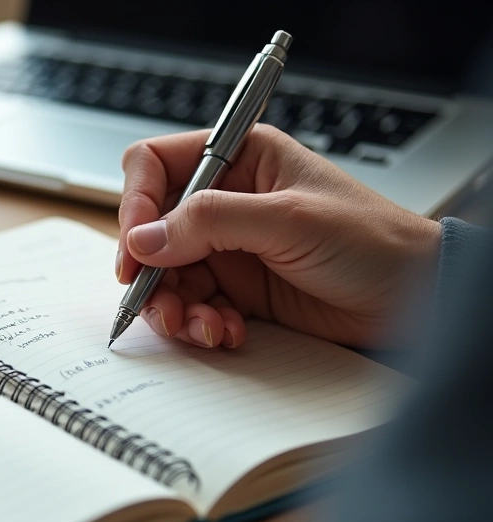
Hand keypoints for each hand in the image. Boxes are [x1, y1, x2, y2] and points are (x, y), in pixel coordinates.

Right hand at [117, 125, 441, 349]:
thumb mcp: (287, 220)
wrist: (415, 298)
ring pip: (167, 275)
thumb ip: (209, 223)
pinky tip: (225, 332)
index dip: (136, 203)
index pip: (156, 166)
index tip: (136, 246)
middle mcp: (227, 201)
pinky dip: (200, 324)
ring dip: (174, 306)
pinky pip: (194, 306)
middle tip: (158, 302)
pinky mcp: (239, 290)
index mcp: (239, 160)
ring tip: (199, 326)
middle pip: (152, 230)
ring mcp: (230, 248)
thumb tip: (143, 239)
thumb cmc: (372, 241)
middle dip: (151, 270)